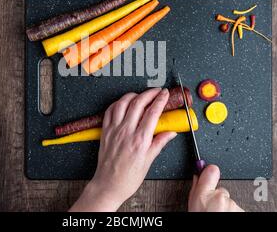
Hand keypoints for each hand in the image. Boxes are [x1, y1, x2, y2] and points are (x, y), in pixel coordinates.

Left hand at [70, 88, 176, 211]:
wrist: (109, 185)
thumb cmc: (129, 177)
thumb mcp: (149, 161)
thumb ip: (159, 143)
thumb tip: (171, 132)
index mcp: (140, 140)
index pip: (152, 113)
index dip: (160, 100)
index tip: (165, 94)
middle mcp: (126, 132)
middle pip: (138, 103)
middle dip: (149, 93)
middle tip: (156, 91)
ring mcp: (114, 130)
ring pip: (122, 103)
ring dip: (133, 95)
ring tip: (141, 95)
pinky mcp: (105, 131)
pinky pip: (110, 111)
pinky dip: (117, 103)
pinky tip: (123, 103)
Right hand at [188, 165, 243, 211]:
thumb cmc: (201, 217)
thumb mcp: (193, 205)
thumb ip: (196, 189)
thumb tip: (197, 177)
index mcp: (204, 195)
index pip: (211, 171)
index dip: (211, 171)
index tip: (210, 171)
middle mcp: (220, 198)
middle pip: (221, 190)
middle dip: (218, 196)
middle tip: (212, 207)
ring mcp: (232, 205)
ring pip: (229, 200)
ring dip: (225, 206)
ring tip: (218, 213)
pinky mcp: (242, 210)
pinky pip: (236, 208)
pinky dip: (232, 211)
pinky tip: (225, 214)